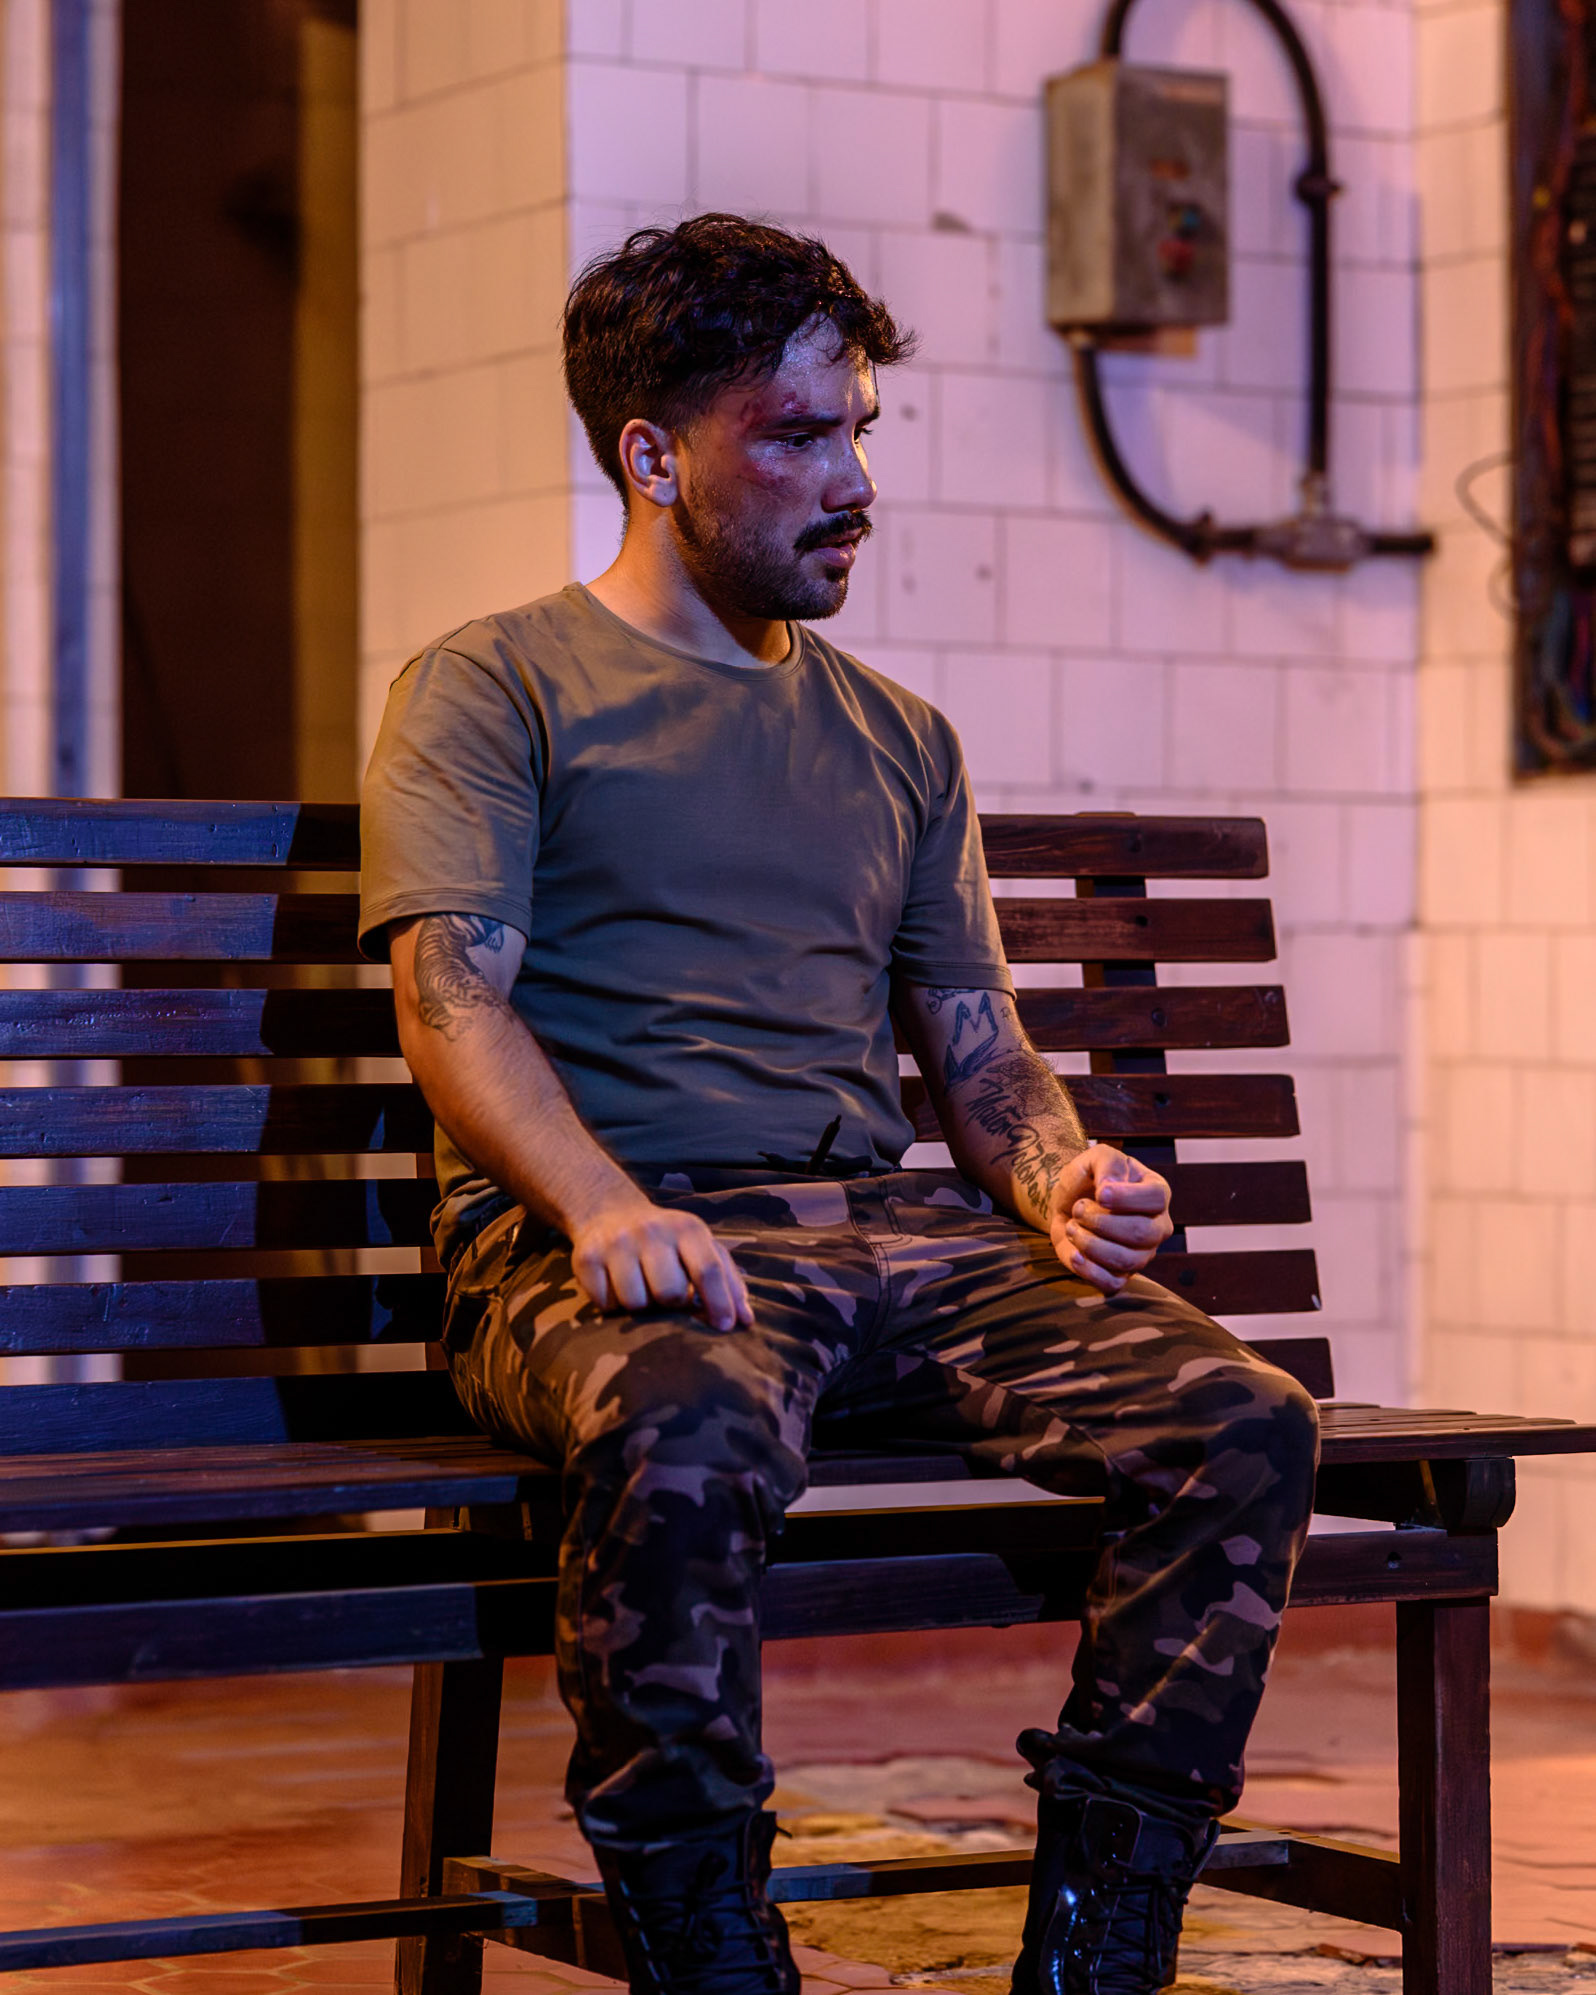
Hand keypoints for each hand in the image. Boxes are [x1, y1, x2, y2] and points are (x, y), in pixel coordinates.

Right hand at [569, 1195, 753, 1331]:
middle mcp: (650, 1231)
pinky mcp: (585, 1258)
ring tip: (642, 1290)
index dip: (719, 1303)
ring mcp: (616, 1244)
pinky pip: (605, 1304)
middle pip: (669, 1293)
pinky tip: (617, 1286)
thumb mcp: (701, 1247)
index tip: (724, 1328)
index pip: (707, 1269)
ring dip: (642, 1307)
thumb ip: (727, 1282)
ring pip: (635, 1303)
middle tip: (668, 1297)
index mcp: (686, 1228)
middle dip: (672, 1305)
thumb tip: (746, 1321)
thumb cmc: (668, 1241)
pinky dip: (613, 1305)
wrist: (609, 1212)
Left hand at [1048, 1146, 1172, 1295]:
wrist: (1067, 1206)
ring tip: (1073, 1226)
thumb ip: (1107, 1163)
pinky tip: (1074, 1253)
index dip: (1126, 1197)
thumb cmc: (1087, 1180)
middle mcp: (1157, 1227)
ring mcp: (1142, 1255)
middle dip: (1100, 1221)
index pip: (1155, 1198)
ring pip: (1124, 1260)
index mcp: (1157, 1193)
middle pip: (1141, 1233)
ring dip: (1089, 1242)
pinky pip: (1112, 1284)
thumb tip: (1109, 1187)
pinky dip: (1088, 1270)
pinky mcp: (1121, 1276)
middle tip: (1078, 1209)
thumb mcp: (1094, 1158)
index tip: (1099, 1193)